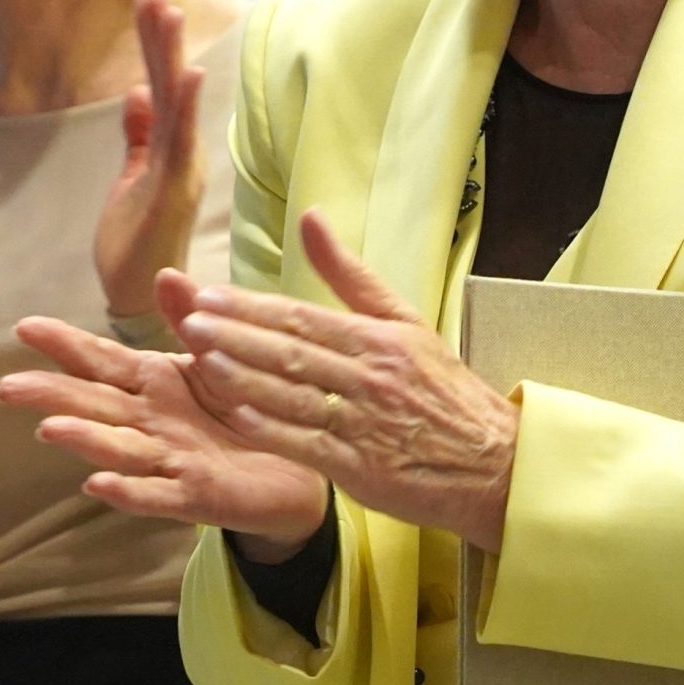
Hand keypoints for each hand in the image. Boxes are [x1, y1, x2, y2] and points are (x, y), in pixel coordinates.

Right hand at [1, 267, 330, 558]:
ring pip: (118, 449)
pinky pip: (158, 495)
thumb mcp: (222, 356)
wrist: (301, 465)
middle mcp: (150, 422)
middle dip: (51, 395)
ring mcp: (169, 460)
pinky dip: (128, 492)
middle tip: (6, 387)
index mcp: (153, 383)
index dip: (64, 345)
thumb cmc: (250, 408)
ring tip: (50, 429)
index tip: (24, 328)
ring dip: (84, 440)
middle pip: (94, 405)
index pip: (100, 360)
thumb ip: (192, 321)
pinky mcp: (195, 496)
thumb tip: (164, 273)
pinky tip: (98, 485)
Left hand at [93, 0, 204, 320]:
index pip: (161, 89)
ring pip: (177, 105)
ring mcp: (181, 172)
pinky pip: (179, 143)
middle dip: (162, 40)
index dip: (155, 47)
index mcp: (171, 152)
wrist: (139, 299)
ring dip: (171, 58)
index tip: (149, 2)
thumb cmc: (136, 244)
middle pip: (171, 87)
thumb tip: (138, 93)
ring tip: (167, 13)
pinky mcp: (173, 192)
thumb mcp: (132, 180)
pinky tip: (188, 74)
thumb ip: (138, 138)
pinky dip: (184, 107)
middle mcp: (183, 156)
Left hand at [175, 210, 518, 552]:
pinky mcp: (363, 468)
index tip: (207, 295)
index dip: (251, 307)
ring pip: (295, 395)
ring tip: (201, 358)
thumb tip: (310, 216)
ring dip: (244, 377)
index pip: (303, 318)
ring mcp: (365, 423)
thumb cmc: (443, 390)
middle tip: (188, 319)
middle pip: (292, 351)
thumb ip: (350, 275)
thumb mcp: (405, 322)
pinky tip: (240, 417)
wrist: (495, 462)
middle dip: (236, 335)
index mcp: (377, 339)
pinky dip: (276, 431)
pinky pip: (312, 445)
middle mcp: (368, 376)